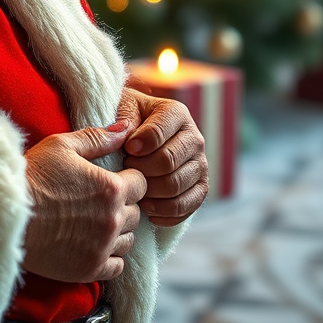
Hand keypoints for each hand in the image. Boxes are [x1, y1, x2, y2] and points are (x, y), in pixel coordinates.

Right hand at [23, 123, 146, 282]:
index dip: (130, 179)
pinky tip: (95, 245)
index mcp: (112, 188)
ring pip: (129, 240)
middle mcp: (113, 219)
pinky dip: (111, 257)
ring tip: (97, 222)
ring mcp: (102, 247)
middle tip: (100, 201)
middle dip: (124, 205)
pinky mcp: (89, 269)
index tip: (114, 180)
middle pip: (136, 212)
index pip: (142, 183)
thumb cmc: (32, 176)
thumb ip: (98, 138)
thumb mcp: (62, 146)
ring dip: (119, 231)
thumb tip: (126, 128)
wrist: (5, 215)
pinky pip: (117, 267)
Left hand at [118, 86, 207, 226]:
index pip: (158, 133)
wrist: (136, 141)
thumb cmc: (127, 122)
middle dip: (140, 170)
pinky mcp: (200, 189)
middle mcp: (194, 138)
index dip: (137, 146)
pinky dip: (163, 212)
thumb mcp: (122, 110)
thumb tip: (130, 141)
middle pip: (167, 162)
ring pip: (175, 186)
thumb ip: (123, 119)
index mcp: (176, 114)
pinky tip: (146, 207)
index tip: (126, 150)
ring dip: (149, 191)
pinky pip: (185, 207)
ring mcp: (200, 165)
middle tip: (126, 171)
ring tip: (133, 188)